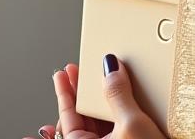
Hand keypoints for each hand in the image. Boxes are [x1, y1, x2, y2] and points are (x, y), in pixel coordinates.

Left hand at [22, 55, 163, 138]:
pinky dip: (116, 110)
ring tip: (101, 80)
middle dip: (80, 93)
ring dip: (100, 101)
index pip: (68, 116)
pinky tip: (120, 99)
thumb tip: (110, 69)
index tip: (62, 74)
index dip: (64, 92)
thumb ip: (118, 94)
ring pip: (100, 122)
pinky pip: (116, 126)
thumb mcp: (132, 124)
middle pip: (82, 117)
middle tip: (78, 71)